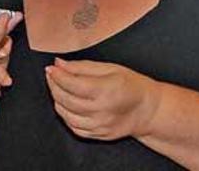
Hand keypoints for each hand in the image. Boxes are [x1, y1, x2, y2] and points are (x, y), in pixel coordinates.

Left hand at [45, 58, 160, 139]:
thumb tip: (59, 64)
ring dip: (57, 100)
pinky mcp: (98, 134)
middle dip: (54, 86)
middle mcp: (101, 110)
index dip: (57, 76)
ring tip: (58, 88)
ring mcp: (99, 125)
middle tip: (51, 76)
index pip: (72, 84)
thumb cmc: (131, 86)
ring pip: (66, 115)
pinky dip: (65, 115)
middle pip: (66, 100)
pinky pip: (73, 127)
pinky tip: (66, 104)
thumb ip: (82, 67)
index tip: (50, 68)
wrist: (148, 110)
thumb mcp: (110, 68)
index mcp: (106, 90)